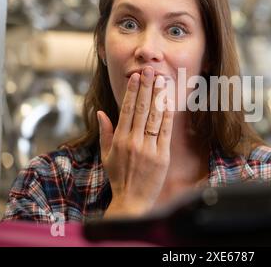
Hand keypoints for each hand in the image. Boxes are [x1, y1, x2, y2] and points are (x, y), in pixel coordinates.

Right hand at [97, 66, 173, 217]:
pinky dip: (167, 116)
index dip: (132, 92)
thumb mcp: (106, 155)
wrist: (132, 200)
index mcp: (119, 140)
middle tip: (150, 71)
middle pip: (141, 109)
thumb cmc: (119, 177)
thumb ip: (105, 132)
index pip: (127, 110)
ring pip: (154, 117)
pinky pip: (165, 132)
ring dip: (158, 97)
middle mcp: (133, 141)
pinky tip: (169, 103)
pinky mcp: (162, 156)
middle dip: (146, 88)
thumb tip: (101, 113)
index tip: (136, 77)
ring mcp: (148, 148)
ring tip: (161, 81)